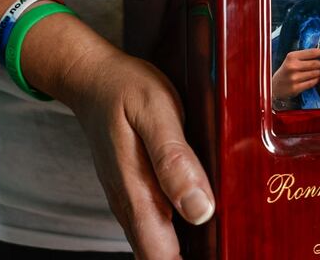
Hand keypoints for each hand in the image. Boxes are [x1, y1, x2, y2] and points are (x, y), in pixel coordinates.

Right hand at [59, 47, 214, 258]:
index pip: (161, 258)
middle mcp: (129, 205)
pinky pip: (156, 225)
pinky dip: (178, 232)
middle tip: (228, 244)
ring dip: (185, 247)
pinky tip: (200, 214)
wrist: (91, 77)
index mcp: (136, 193)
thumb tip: (200, 210)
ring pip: (157, 244)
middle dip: (195, 254)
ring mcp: (129, 200)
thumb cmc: (125, 89)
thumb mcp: (156, 112)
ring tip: (222, 236)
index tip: (222, 252)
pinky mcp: (134, 191)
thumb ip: (175, 161)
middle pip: (160, 257)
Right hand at [271, 48, 319, 99]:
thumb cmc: (285, 71)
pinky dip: (316, 80)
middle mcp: (293, 66)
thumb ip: (304, 57)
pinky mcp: (296, 88)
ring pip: (315, 74)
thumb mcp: (291, 60)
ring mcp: (294, 78)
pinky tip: (316, 78)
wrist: (274, 86)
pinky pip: (312, 82)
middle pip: (315, 64)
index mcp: (292, 57)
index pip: (311, 52)